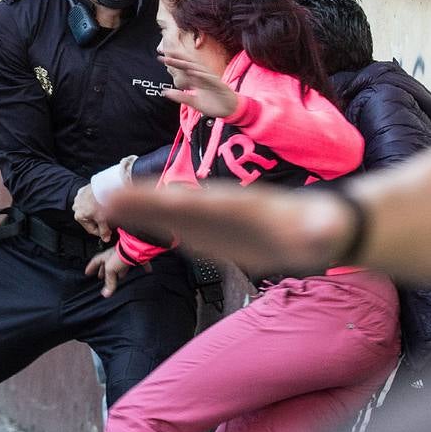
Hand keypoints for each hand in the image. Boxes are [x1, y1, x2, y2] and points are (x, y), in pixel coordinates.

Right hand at [74, 184, 112, 241]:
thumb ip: (104, 231)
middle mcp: (76, 207)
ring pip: (89, 209)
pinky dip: (94, 201)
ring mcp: (78, 198)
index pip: (91, 230)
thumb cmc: (100, 201)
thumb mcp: (103, 219)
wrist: (102, 185)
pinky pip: (89, 199)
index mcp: (79, 216)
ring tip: (105, 209)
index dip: (101, 232)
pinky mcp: (83, 190)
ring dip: (96, 211)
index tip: (108, 232)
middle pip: (90, 219)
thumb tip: (105, 238)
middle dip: (99, 221)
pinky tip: (101, 201)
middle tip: (108, 220)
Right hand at [86, 247, 139, 297]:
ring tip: (120, 277)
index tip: (87, 272)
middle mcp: (114, 255)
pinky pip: (140, 263)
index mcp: (106, 256)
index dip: (91, 267)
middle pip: (108, 263)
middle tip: (101, 277)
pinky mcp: (136, 256)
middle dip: (104, 271)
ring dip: (120, 271)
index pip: (95, 261)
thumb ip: (109, 281)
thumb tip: (106, 294)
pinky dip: (143, 268)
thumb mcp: (111, 270)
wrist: (135, 248)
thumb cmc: (121, 255)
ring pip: (121, 264)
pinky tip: (147, 272)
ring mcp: (125, 255)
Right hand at [104, 185, 358, 277]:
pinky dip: (153, 223)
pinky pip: (177, 227)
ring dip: (140, 210)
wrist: (318, 227)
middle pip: (177, 204)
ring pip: (170, 213)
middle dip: (144, 201)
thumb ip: (320, 228)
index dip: (177, 202)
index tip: (152, 199)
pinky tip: (130, 220)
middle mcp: (223, 208)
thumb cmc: (321, 227)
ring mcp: (214, 220)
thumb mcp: (324, 229)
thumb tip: (323, 230)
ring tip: (106, 205)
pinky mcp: (212, 234)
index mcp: (245, 206)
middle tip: (106, 198)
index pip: (206, 203)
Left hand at [159, 54, 240, 118]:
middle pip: (189, 64)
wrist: (230, 110)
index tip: (160, 58)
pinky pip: (209, 78)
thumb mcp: (194, 103)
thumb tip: (166, 92)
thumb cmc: (213, 104)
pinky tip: (193, 71)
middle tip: (166, 52)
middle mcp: (203, 77)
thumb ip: (181, 97)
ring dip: (187, 63)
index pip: (183, 69)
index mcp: (196, 80)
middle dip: (178, 58)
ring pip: (197, 69)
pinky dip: (201, 74)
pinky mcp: (218, 85)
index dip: (173, 63)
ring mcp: (211, 80)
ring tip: (176, 58)